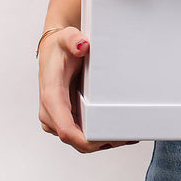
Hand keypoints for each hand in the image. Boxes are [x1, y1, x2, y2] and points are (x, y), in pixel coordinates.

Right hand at [38, 26, 135, 152]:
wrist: (54, 49)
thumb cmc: (60, 46)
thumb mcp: (67, 38)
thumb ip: (74, 40)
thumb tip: (82, 46)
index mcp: (51, 96)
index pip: (66, 129)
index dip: (87, 140)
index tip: (108, 139)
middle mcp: (51, 112)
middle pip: (76, 140)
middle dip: (100, 142)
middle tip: (128, 136)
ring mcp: (58, 117)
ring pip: (80, 140)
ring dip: (102, 141)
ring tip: (129, 134)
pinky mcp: (66, 117)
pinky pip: (82, 133)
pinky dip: (99, 134)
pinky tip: (119, 130)